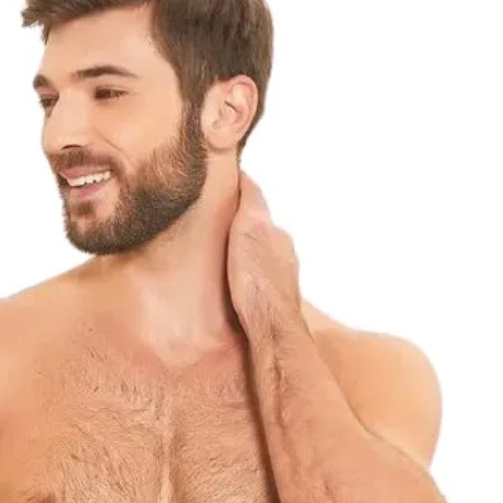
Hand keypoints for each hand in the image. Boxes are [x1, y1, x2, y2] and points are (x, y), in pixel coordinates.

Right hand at [225, 170, 301, 331]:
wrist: (271, 329)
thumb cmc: (259, 281)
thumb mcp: (250, 228)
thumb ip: (251, 202)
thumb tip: (246, 174)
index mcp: (277, 234)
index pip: (257, 207)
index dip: (239, 198)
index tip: (222, 192)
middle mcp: (284, 255)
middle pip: (260, 233)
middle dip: (242, 228)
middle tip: (218, 226)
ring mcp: (281, 280)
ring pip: (261, 258)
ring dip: (246, 255)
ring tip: (223, 257)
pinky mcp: (272, 303)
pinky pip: (258, 281)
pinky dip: (247, 276)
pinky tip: (235, 283)